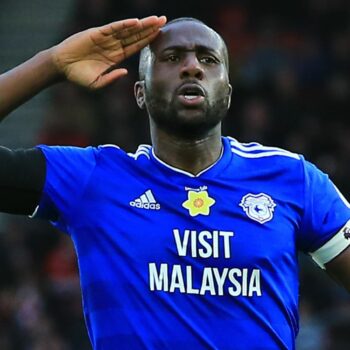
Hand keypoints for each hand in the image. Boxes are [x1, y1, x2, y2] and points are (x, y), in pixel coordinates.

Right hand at [51, 16, 165, 88]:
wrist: (62, 68)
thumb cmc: (79, 76)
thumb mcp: (98, 83)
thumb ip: (112, 78)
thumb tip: (125, 72)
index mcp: (116, 56)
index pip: (136, 46)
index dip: (148, 40)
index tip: (160, 34)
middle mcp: (113, 45)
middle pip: (136, 35)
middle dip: (150, 28)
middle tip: (164, 21)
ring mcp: (106, 38)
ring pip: (127, 30)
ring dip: (142, 25)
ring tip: (156, 19)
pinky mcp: (97, 33)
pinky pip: (113, 28)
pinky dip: (124, 25)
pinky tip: (135, 22)